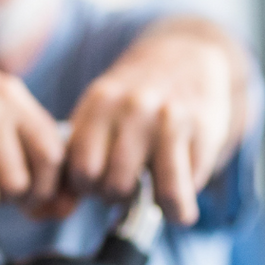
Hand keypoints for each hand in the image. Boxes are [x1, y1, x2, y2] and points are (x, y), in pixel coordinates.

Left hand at [64, 23, 240, 224]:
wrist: (188, 57)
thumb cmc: (134, 101)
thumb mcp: (100, 112)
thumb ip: (79, 153)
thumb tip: (60, 207)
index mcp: (100, 102)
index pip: (80, 168)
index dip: (85, 187)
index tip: (94, 182)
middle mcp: (134, 108)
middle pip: (111, 183)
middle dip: (113, 195)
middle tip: (121, 186)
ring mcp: (171, 119)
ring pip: (156, 192)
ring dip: (151, 204)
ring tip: (152, 195)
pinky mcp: (204, 132)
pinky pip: (186, 188)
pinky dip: (180, 205)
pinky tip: (177, 196)